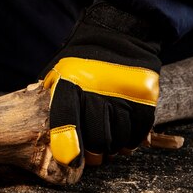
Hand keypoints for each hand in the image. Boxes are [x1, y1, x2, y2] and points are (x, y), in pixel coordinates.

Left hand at [42, 2, 161, 166]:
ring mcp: (125, 95)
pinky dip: (131, 142)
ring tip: (109, 144)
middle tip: (93, 155)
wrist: (120, 32)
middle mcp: (98, 90)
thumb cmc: (83, 59)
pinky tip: (125, 139)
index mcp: (71, 83)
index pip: (66, 118)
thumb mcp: (60, 72)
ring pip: (119, 140)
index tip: (70, 160)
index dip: (67, 144)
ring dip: (113, 148)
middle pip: (98, 139)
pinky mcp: (145, 99)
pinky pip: (139, 133)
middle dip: (94, 154)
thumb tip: (46, 132)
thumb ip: (53, 99)